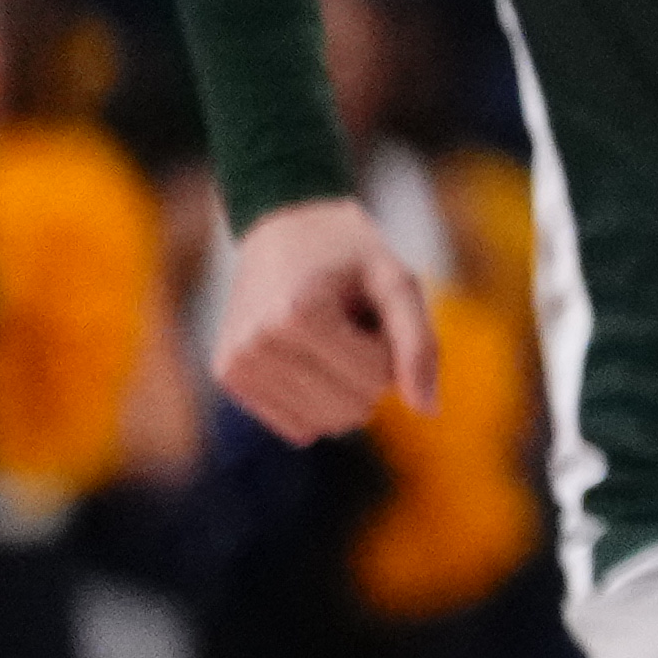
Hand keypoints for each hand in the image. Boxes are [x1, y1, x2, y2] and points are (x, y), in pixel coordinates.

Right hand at [205, 197, 431, 437]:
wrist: (282, 231)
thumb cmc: (349, 256)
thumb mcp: (397, 283)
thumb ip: (419, 345)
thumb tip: (428, 410)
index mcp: (296, 314)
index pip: (376, 379)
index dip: (389, 348)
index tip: (369, 311)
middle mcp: (256, 343)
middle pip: (351, 407)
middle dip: (368, 372)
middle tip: (349, 325)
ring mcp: (235, 364)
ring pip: (325, 422)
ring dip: (342, 386)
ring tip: (328, 337)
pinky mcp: (229, 378)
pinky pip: (297, 427)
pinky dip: (316, 400)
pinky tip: (306, 358)